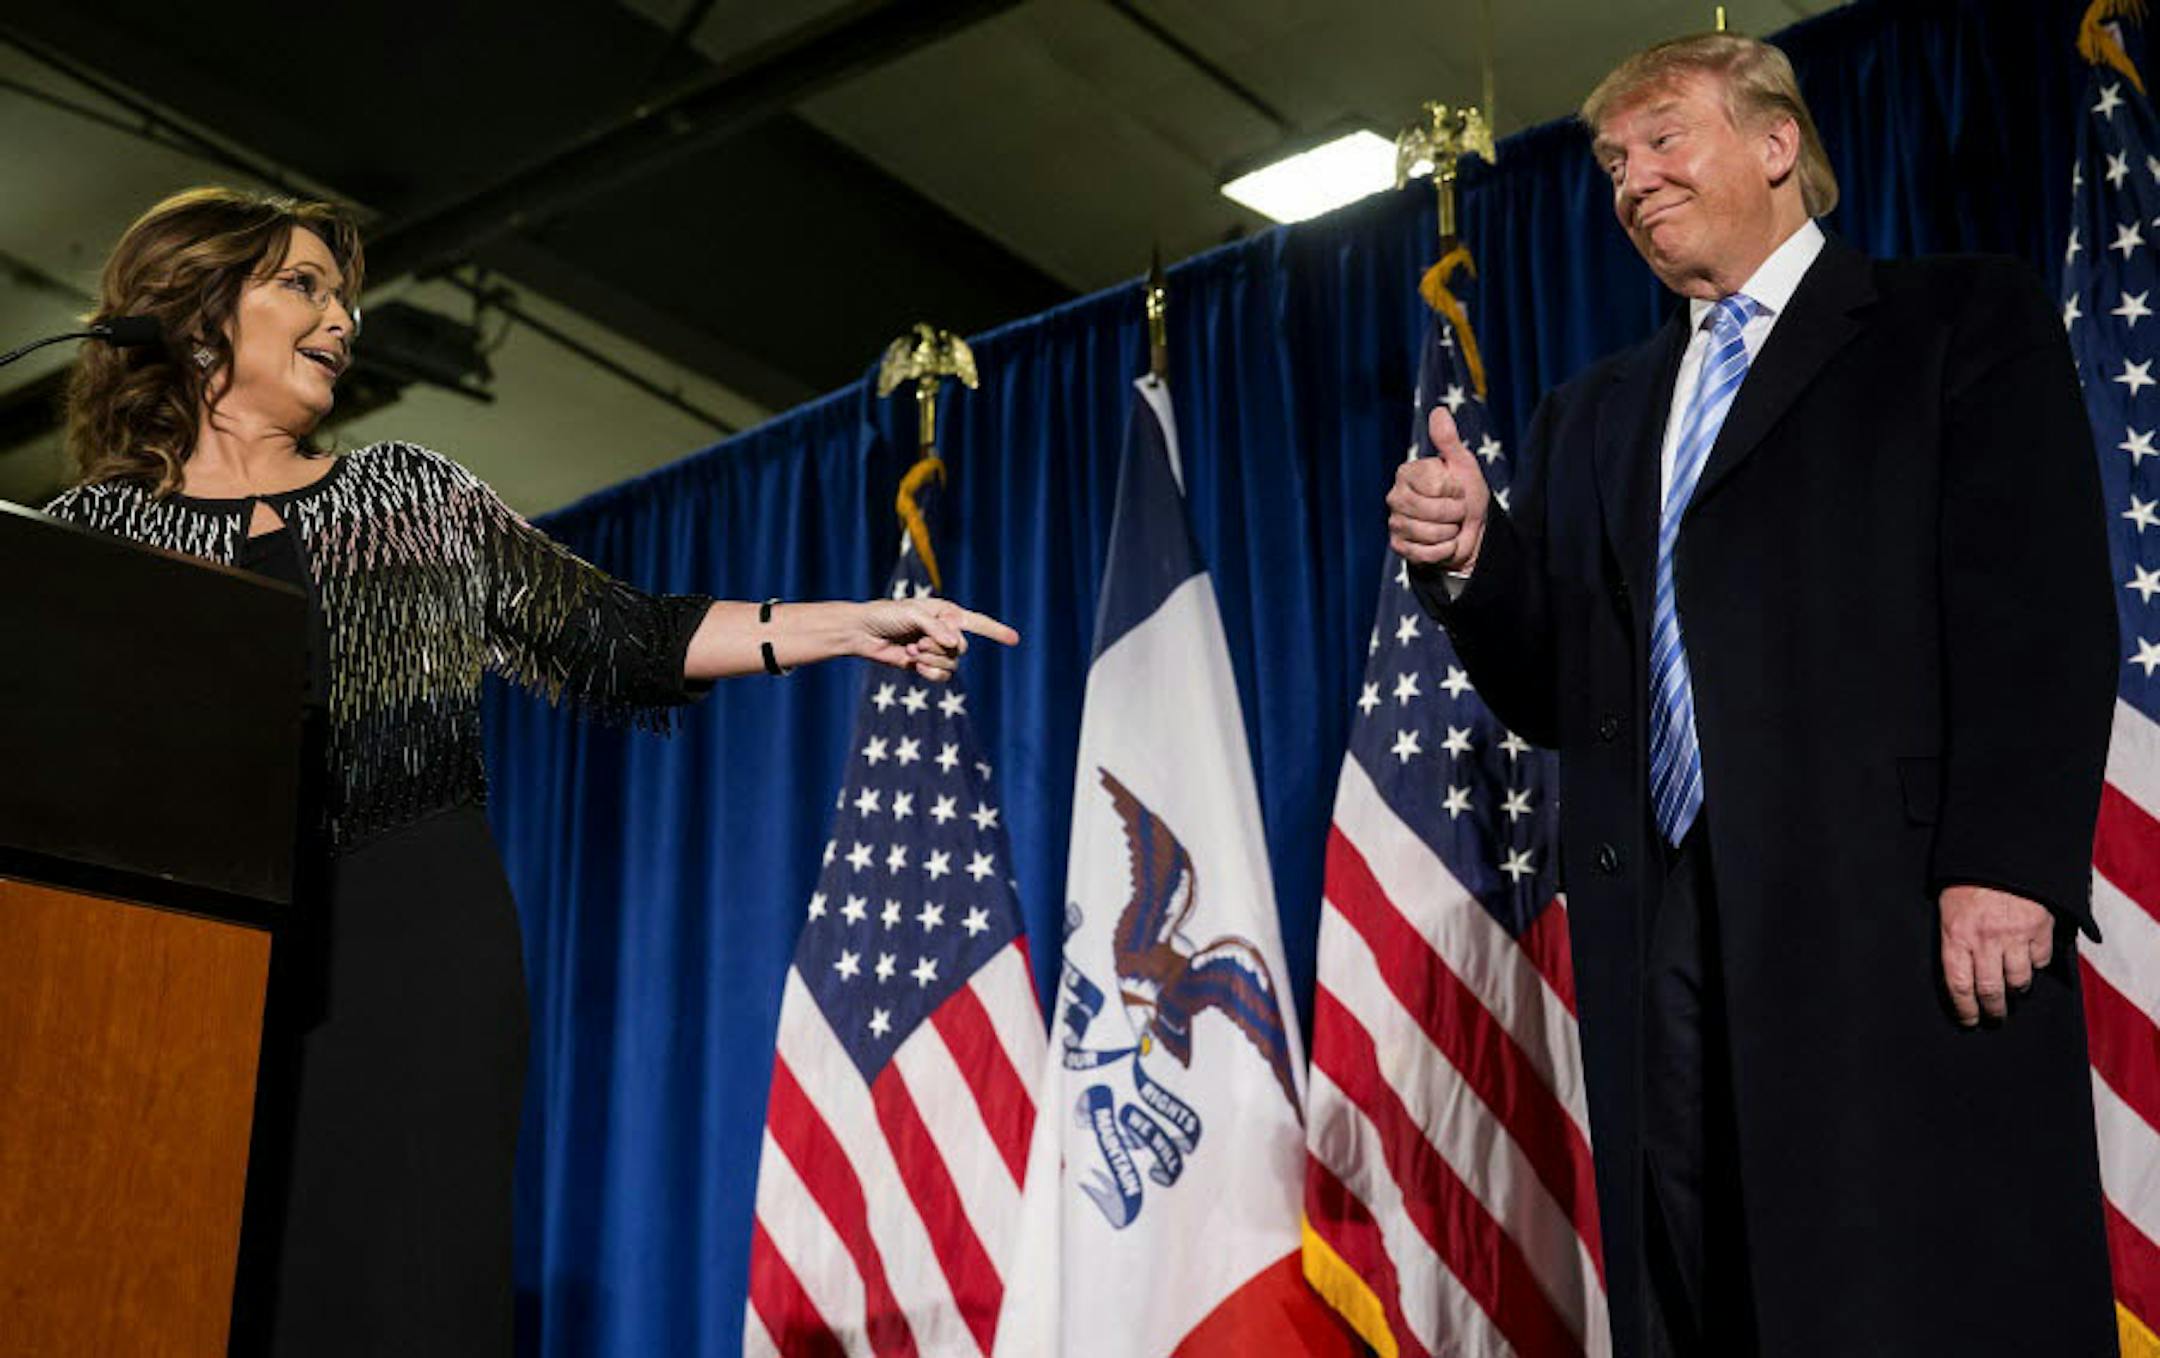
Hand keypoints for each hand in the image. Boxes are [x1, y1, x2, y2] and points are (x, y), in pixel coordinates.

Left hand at [856, 597, 1018, 681]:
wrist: (863, 633)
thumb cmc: (886, 615)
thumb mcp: (912, 613)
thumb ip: (936, 627)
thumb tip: (956, 645)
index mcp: (946, 613)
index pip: (978, 623)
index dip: (996, 631)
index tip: (1015, 640)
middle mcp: (945, 632)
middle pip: (962, 649)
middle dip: (939, 648)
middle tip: (917, 642)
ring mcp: (936, 650)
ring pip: (952, 664)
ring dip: (930, 660)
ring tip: (911, 651)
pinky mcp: (926, 666)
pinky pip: (942, 676)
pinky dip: (928, 673)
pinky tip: (912, 664)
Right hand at [1387, 407, 1493, 574]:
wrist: (1469, 530)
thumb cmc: (1465, 493)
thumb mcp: (1462, 465)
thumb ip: (1448, 440)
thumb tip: (1438, 410)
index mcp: (1407, 473)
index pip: (1436, 486)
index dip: (1456, 491)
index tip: (1458, 489)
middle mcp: (1395, 497)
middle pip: (1432, 512)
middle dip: (1455, 514)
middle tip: (1456, 511)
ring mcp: (1395, 523)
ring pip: (1429, 534)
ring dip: (1450, 534)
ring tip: (1449, 527)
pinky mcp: (1399, 547)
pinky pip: (1425, 554)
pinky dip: (1443, 551)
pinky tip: (1443, 543)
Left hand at [1939, 884, 2055, 1025]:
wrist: (2002, 852)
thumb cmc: (1968, 880)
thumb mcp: (1948, 908)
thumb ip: (1954, 939)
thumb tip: (1959, 973)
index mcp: (1956, 935)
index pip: (1958, 986)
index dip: (1964, 1009)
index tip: (1968, 1020)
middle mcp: (1986, 940)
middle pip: (1990, 991)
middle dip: (1993, 1010)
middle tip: (1994, 1017)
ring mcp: (2015, 935)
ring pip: (2018, 981)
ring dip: (2016, 991)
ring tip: (2013, 993)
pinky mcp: (2039, 929)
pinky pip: (2040, 961)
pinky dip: (2035, 966)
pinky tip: (2029, 963)